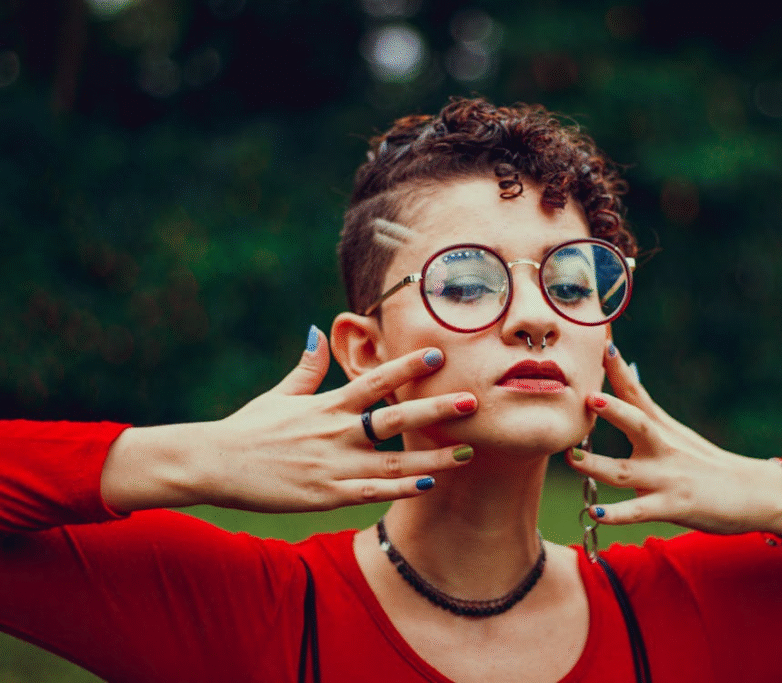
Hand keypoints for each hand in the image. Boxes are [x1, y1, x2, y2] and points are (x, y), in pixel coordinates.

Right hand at [102, 327, 475, 512]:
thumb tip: (318, 331)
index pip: (373, 380)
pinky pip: (371, 492)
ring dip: (432, 458)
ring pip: (392, 463)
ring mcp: (332, 466)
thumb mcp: (278, 394)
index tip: (438, 353)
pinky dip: (400, 489)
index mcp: (326, 406)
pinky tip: (429, 484)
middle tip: (472, 403)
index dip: (406, 366)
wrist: (212, 464)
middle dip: (435, 410)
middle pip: (394, 419)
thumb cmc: (248, 428)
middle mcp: (335, 433)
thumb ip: (306, 367)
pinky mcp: (325, 495)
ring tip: (468, 453)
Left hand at [566, 344, 781, 535]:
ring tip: (571, 457)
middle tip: (588, 396)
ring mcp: (667, 477)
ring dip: (596, 465)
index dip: (617, 368)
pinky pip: (639, 511)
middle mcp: (663, 448)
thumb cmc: (708, 463)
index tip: (602, 342)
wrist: (755, 493)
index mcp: (662, 428)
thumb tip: (623, 376)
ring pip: (625, 471)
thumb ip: (646, 412)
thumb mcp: (678, 434)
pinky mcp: (673, 506)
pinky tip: (595, 513)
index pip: (636, 391)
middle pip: (636, 423)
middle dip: (612, 409)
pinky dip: (617, 513)